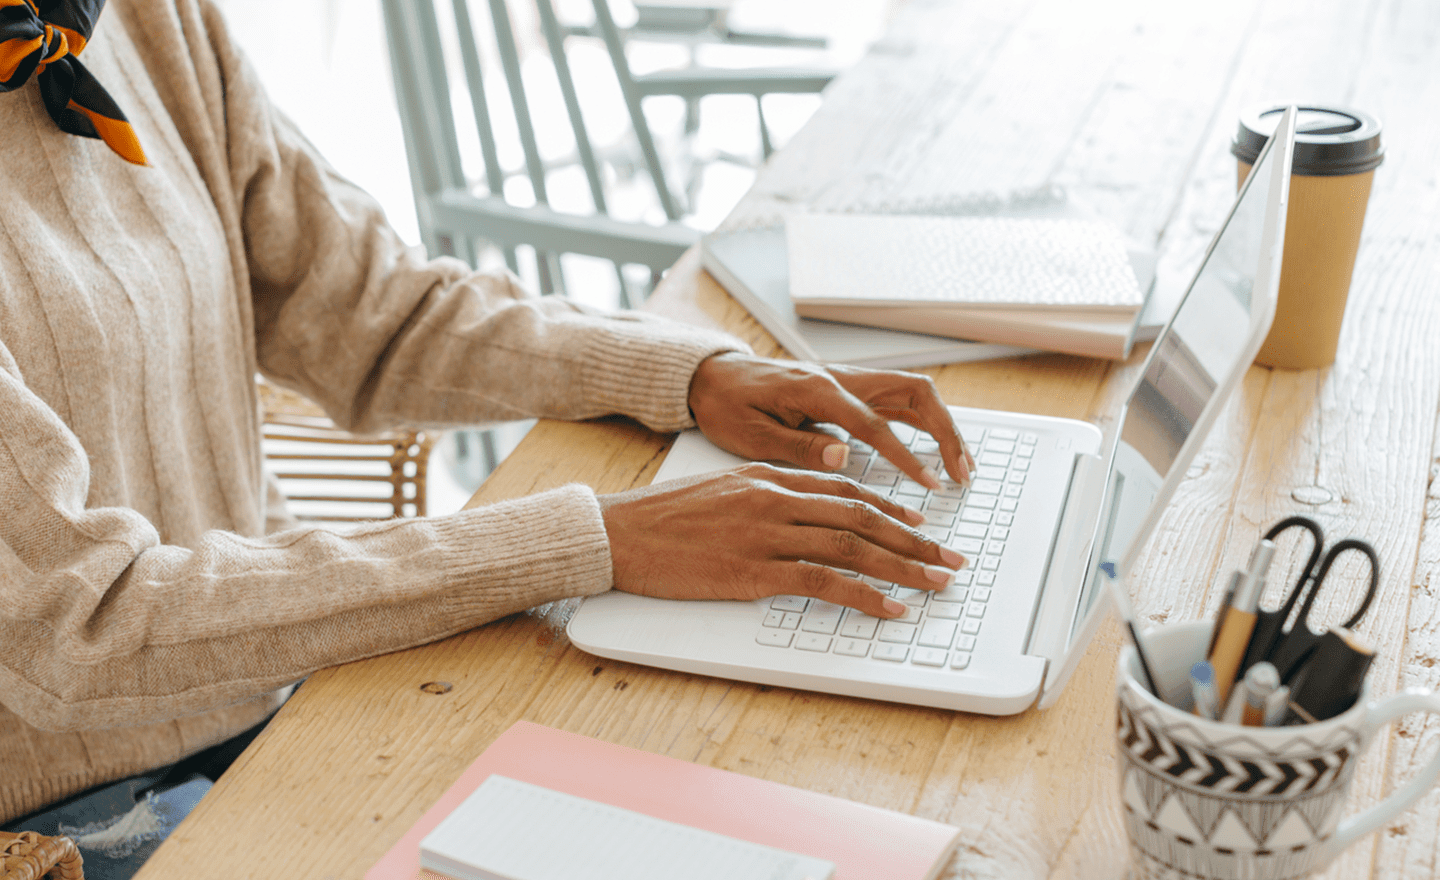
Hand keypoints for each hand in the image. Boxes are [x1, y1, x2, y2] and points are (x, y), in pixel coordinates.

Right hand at [599, 463, 967, 617]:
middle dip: (915, 539)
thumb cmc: (663, 517)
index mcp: (770, 476)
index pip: (846, 489)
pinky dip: (864, 595)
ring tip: (937, 582)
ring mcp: (768, 533)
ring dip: (904, 567)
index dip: (892, 508)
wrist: (621, 533)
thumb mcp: (721, 490)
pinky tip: (890, 607)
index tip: (921, 526)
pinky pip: (824, 582)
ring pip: (853, 546)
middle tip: (950, 557)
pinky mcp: (755, 570)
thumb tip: (801, 512)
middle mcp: (777, 498)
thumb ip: (766, 495)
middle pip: (863, 515)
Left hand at [687, 353, 974, 489]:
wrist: (712, 377)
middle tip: (962, 471)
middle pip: (913, 393)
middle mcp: (840, 379)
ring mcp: (847, 382)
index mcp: (817, 390)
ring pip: (911, 394)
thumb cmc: (726, 405)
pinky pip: (896, 402)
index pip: (875, 423)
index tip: (930, 483)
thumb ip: (798, 446)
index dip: (906, 454)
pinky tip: (933, 450)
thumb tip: (843, 458)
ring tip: (961, 464)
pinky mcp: (846, 391)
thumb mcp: (750, 434)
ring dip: (941, 425)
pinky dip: (922, 424)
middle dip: (945, 430)